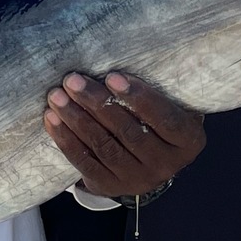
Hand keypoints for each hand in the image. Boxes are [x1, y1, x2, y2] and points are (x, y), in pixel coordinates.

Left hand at [42, 72, 204, 198]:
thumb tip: (124, 54)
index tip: (112, 76)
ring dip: (76, 119)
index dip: (139, 98)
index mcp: (188, 140)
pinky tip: (52, 119)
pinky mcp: (111, 186)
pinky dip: (66, 140)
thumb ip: (159, 88)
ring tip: (57, 96)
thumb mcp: (171, 104)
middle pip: (128, 132)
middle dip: (97, 103)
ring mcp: (138, 179)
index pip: (165, 119)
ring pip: (104, 147)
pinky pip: (86, 163)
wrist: (147, 160)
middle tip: (73, 80)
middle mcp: (166, 164)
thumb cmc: (157, 119)